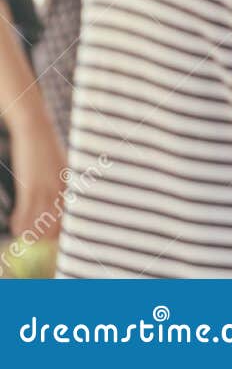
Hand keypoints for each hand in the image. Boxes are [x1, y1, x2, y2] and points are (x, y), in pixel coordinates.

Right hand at [9, 113, 66, 241]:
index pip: (73, 217)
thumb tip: (59, 208)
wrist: (36, 129)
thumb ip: (62, 187)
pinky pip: (25, 213)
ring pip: (41, 223)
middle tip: (38, 246)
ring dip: (31, 235)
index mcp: (73, 185)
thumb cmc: (47, 149)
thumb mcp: (62, 168)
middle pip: (58, 225)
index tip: (58, 245)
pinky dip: (19, 223)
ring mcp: (47, 188)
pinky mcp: (30, 186)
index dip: (65, 234)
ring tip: (24, 239)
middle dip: (48, 239)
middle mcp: (63, 189)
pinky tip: (14, 226)